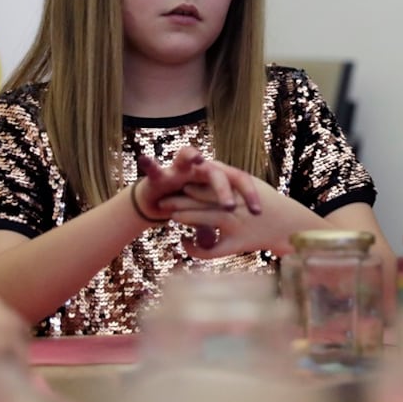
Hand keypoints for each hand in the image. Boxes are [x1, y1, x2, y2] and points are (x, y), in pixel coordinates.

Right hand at [133, 146, 262, 221]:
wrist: (159, 202)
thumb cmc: (189, 208)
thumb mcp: (204, 219)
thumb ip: (210, 228)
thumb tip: (214, 243)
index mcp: (219, 178)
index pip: (240, 181)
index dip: (250, 195)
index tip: (258, 212)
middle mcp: (202, 168)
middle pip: (218, 172)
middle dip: (224, 188)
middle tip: (228, 206)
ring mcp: (181, 169)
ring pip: (190, 158)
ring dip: (193, 158)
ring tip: (198, 161)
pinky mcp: (161, 174)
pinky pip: (154, 169)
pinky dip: (149, 165)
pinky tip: (144, 159)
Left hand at [162, 176, 314, 258]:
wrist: (292, 227)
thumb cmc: (272, 206)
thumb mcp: (252, 186)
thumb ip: (231, 180)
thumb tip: (209, 170)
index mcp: (240, 190)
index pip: (209, 184)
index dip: (189, 184)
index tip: (173, 182)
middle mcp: (236, 206)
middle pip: (202, 200)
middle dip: (180, 199)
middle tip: (162, 200)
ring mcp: (237, 225)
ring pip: (205, 220)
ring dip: (185, 217)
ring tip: (170, 217)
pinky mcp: (238, 244)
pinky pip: (212, 249)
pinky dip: (196, 248)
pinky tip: (185, 243)